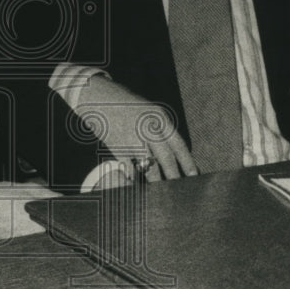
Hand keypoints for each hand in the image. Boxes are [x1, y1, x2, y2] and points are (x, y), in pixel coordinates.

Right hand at [79, 75, 197, 180]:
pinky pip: (129, 168)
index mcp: (158, 117)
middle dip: (174, 176)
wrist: (95, 96)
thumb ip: (158, 128)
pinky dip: (133, 178)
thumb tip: (171, 150)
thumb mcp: (146, 109)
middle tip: (180, 191)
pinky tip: (136, 185)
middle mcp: (147, 128)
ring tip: (161, 192)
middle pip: (165, 158)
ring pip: (148, 166)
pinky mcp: (116, 147)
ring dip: (156, 181)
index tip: (194, 176)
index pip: (178, 144)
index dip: (187, 162)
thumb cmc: (122, 102)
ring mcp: (131, 138)